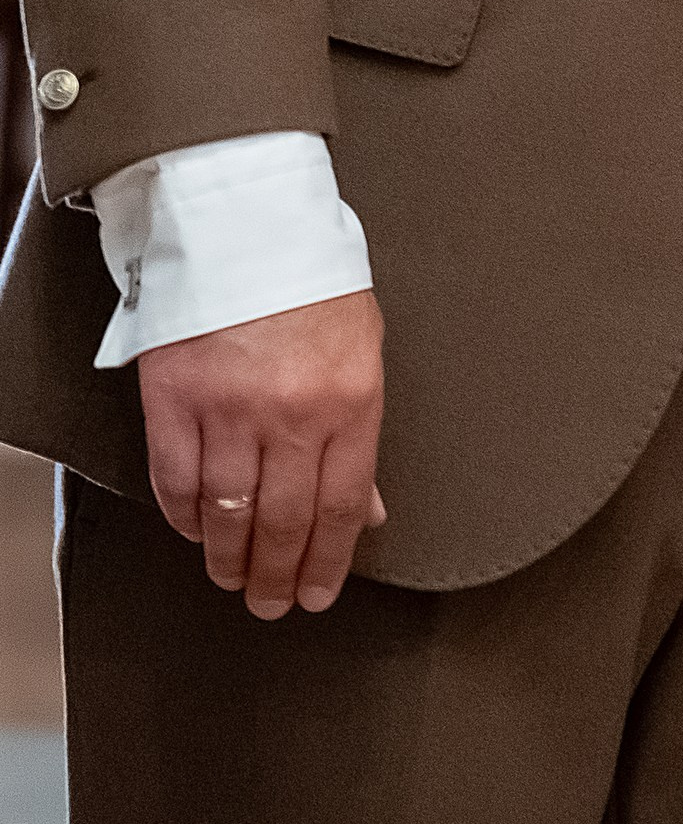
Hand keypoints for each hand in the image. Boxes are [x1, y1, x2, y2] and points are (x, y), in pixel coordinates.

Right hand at [137, 292, 386, 618]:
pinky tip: (195, 531)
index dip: (327, 563)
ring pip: (228, 513)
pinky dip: (185, 518)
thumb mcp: (363, 347)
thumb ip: (360, 433)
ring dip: (229, 558)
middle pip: (284, 523)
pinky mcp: (174, 400)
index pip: (341, 508)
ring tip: (233, 578)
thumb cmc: (311, 279)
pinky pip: (176, 482)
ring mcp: (228, 409)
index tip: (317, 594)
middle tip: (272, 603)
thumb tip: (367, 509)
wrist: (246, 220)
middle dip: (278, 575)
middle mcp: (291, 412)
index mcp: (351, 399)